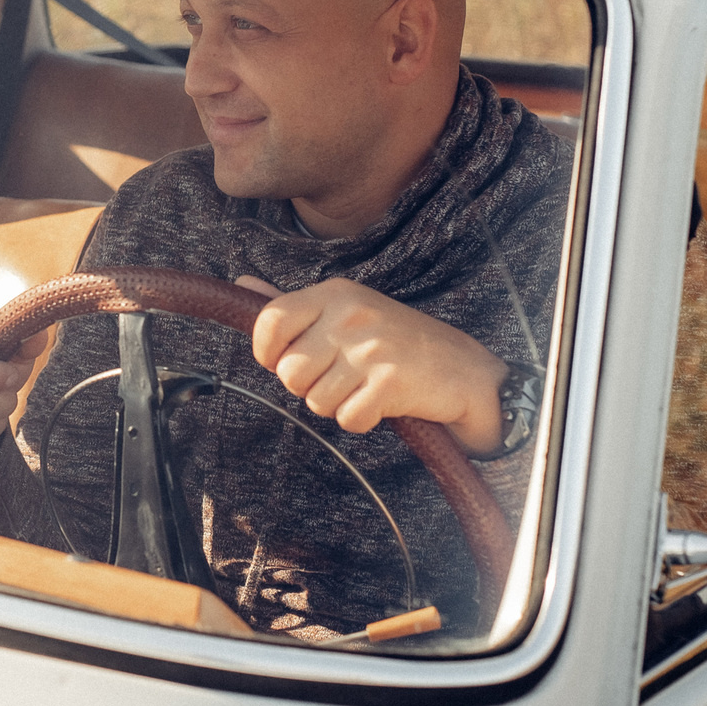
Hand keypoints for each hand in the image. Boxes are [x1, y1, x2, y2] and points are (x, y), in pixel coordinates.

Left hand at [236, 276, 505, 455]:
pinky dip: (361, 420)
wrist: (464, 370)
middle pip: (288, 372)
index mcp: (334, 293)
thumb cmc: (397, 342)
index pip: (270, 321)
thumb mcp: (346, 310)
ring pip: (315, 401)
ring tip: (364, 387)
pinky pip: (347, 419)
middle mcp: (350, 315)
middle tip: (341, 377)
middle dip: (308, 387)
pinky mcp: (391, 382)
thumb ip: (292, 305)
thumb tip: (242, 285)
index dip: (268, 352)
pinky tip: (381, 403)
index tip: (286, 360)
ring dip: (337, 405)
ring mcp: (372, 347)